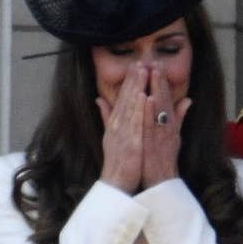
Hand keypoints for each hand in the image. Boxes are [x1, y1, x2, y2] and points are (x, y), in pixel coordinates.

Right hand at [96, 65, 146, 192]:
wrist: (115, 183)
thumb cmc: (116, 161)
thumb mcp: (110, 136)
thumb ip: (106, 116)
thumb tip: (99, 99)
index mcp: (115, 123)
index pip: (122, 98)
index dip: (129, 81)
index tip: (136, 65)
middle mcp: (117, 126)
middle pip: (126, 98)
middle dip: (133, 79)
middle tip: (140, 60)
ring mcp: (123, 134)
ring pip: (131, 106)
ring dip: (136, 87)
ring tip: (142, 71)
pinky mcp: (130, 143)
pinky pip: (136, 124)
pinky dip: (139, 109)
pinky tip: (143, 96)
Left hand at [140, 65, 190, 186]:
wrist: (162, 182)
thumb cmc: (164, 159)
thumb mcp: (175, 135)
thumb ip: (179, 117)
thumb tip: (188, 99)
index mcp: (169, 124)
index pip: (166, 98)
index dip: (161, 81)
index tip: (156, 64)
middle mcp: (167, 127)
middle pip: (164, 99)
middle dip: (159, 80)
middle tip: (155, 62)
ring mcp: (162, 134)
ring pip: (159, 108)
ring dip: (156, 90)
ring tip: (152, 73)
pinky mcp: (155, 143)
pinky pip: (152, 125)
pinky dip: (150, 111)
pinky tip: (147, 98)